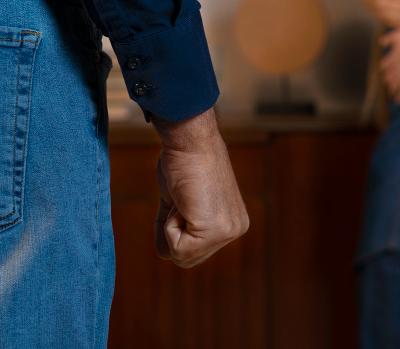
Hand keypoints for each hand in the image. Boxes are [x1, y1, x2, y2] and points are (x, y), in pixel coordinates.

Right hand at [152, 108, 248, 267]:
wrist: (189, 140)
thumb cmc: (184, 162)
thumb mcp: (178, 200)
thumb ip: (172, 227)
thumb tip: (163, 254)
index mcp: (232, 222)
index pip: (193, 250)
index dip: (177, 225)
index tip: (186, 196)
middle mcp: (236, 229)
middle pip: (188, 259)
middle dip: (174, 229)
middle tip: (184, 198)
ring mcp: (229, 231)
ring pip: (182, 256)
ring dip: (172, 226)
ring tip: (185, 198)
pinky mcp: (216, 230)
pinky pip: (178, 248)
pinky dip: (170, 224)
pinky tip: (184, 200)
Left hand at [378, 28, 399, 102]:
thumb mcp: (397, 36)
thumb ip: (388, 39)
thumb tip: (381, 42)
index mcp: (392, 58)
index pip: (385, 66)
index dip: (385, 69)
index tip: (385, 71)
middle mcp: (395, 69)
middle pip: (388, 77)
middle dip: (388, 81)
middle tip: (388, 85)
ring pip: (395, 86)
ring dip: (393, 90)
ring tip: (392, 94)